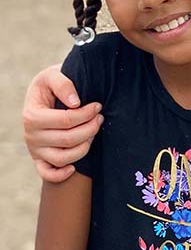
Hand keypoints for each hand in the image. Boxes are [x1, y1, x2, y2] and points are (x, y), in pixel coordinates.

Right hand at [23, 65, 102, 181]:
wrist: (45, 95)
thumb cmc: (51, 86)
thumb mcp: (53, 75)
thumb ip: (63, 84)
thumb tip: (76, 103)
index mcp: (32, 115)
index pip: (66, 120)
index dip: (86, 114)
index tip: (98, 106)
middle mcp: (31, 135)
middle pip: (68, 140)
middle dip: (90, 129)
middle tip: (100, 118)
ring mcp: (35, 150)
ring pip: (63, 158)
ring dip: (85, 147)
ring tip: (93, 132)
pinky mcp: (40, 160)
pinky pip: (48, 174)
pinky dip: (61, 174)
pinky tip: (75, 166)